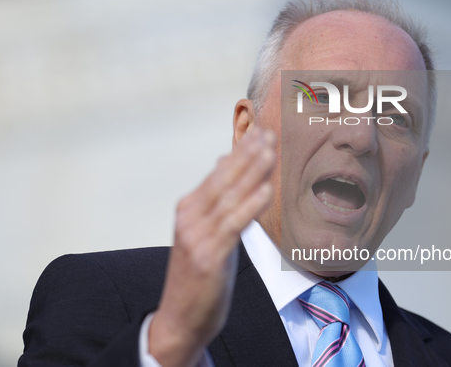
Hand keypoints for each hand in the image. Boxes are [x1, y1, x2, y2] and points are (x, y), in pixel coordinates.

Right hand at [149, 126, 275, 366]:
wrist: (179, 319)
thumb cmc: (198, 275)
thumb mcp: (204, 232)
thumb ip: (215, 198)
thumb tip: (223, 162)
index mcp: (189, 209)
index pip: (219, 172)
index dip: (241, 151)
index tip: (261, 131)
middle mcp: (190, 217)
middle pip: (223, 179)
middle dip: (248, 154)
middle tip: (270, 132)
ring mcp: (197, 236)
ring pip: (229, 196)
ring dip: (252, 171)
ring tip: (270, 150)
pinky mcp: (208, 257)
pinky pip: (233, 225)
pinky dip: (250, 205)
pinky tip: (267, 189)